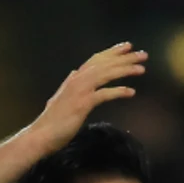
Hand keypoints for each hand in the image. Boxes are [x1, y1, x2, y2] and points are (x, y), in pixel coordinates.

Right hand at [28, 43, 147, 152]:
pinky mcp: (82, 104)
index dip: (113, 52)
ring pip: (105, 74)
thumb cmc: (53, 121)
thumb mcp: (62, 98)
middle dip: (125, 57)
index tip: (128, 47)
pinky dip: (118, 91)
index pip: (96, 60)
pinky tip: (131, 92)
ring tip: (141, 69)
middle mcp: (77, 80)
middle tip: (143, 54)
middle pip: (104, 64)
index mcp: (74, 79)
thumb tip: (75, 73)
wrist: (40, 136)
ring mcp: (79, 91)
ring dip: (125, 70)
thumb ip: (71, 85)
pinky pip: (104, 94)